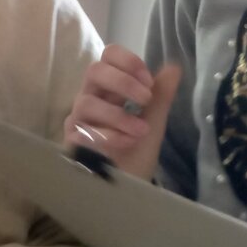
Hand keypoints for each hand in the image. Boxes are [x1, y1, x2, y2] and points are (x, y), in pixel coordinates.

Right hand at [62, 44, 180, 179]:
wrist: (126, 189)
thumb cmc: (135, 153)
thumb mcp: (153, 123)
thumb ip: (160, 96)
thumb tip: (174, 68)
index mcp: (109, 89)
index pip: (108, 57)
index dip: (128, 62)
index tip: (148, 81)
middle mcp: (90, 99)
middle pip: (94, 71)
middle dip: (123, 82)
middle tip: (145, 99)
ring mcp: (78, 121)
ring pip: (87, 102)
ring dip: (119, 114)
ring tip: (141, 130)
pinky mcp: (72, 143)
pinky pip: (84, 132)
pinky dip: (110, 135)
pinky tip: (127, 143)